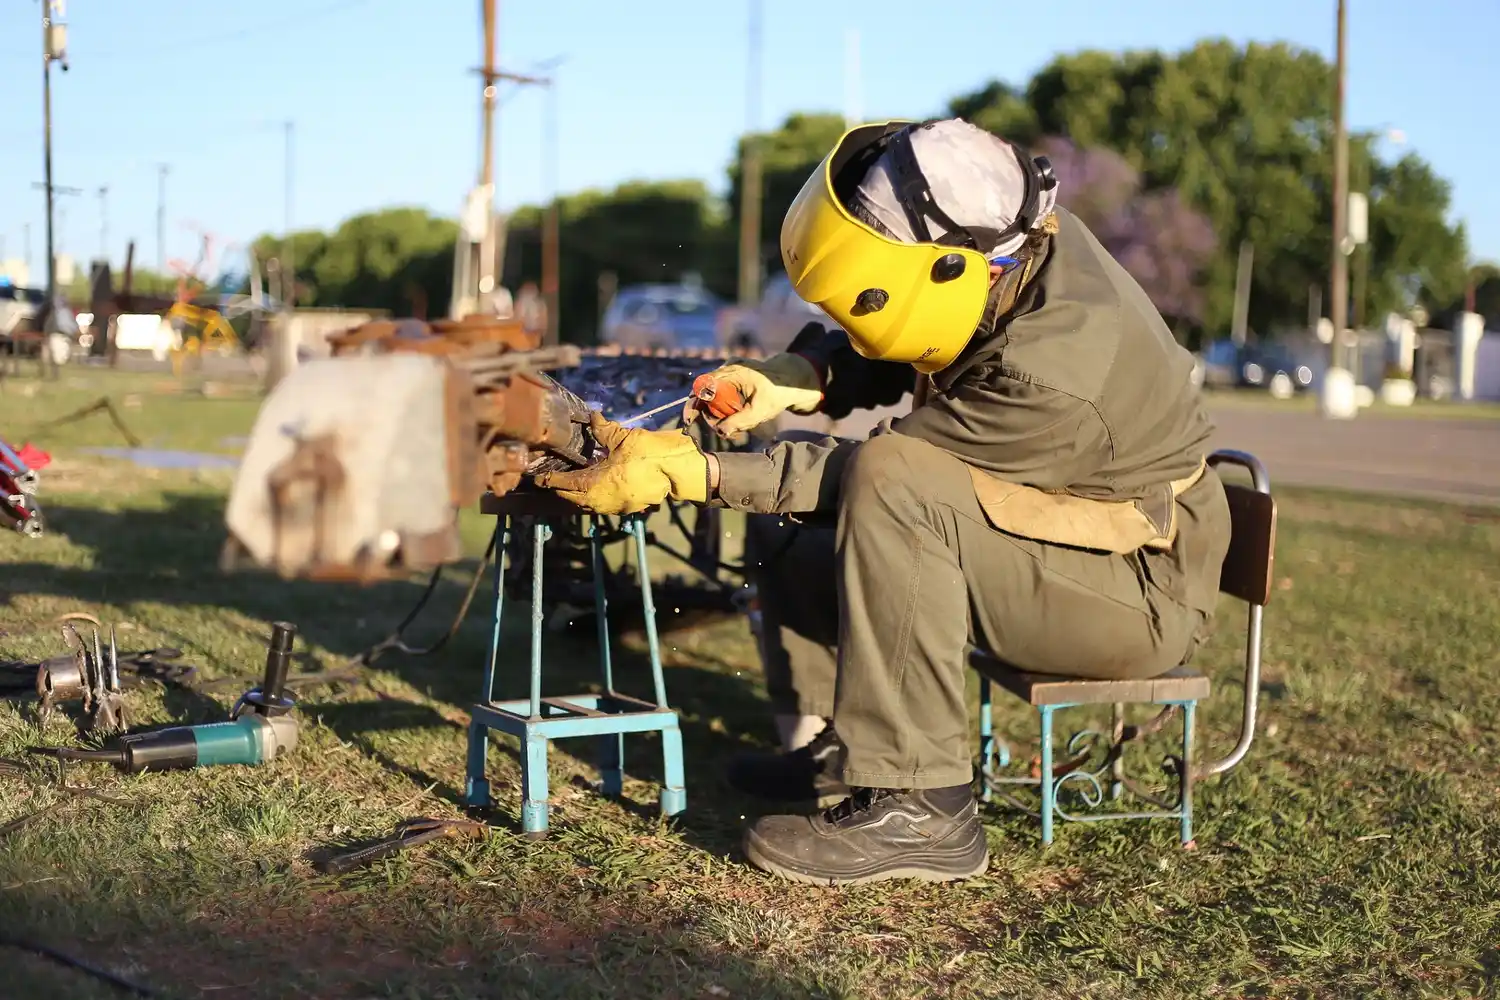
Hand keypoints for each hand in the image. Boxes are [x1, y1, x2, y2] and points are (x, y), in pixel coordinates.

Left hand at [535, 411, 709, 514]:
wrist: (681, 471)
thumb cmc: (653, 454)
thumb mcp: (624, 437)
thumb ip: (603, 429)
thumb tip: (591, 416)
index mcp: (598, 484)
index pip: (566, 485)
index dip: (551, 481)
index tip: (538, 477)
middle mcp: (603, 500)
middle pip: (573, 499)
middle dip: (561, 489)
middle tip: (550, 479)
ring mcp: (616, 507)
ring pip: (587, 504)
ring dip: (577, 494)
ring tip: (569, 481)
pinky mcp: (628, 507)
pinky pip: (602, 504)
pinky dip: (592, 496)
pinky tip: (592, 484)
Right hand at [682, 352, 822, 436]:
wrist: (791, 380)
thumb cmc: (777, 394)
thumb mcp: (760, 411)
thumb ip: (740, 421)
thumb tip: (720, 431)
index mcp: (733, 371)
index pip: (703, 385)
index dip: (693, 402)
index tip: (690, 420)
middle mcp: (728, 367)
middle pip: (704, 390)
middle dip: (706, 411)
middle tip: (718, 428)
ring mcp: (729, 369)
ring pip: (711, 392)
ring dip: (715, 410)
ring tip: (730, 425)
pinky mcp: (732, 375)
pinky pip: (719, 391)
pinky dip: (722, 404)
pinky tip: (734, 416)